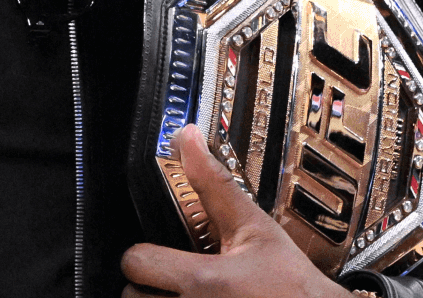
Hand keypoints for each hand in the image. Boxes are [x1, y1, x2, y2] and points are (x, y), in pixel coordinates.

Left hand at [121, 128, 353, 297]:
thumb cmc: (291, 284)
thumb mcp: (255, 229)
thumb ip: (213, 185)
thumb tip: (187, 139)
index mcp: (202, 280)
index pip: (135, 262)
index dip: (144, 254)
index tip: (161, 253)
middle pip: (131, 295)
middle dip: (148, 284)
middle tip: (173, 278)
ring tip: (186, 296)